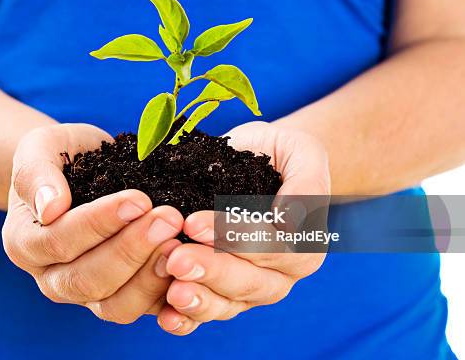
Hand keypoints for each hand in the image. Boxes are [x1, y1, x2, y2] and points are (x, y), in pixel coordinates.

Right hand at [2, 123, 183, 323]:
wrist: (80, 170)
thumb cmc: (60, 157)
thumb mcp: (40, 148)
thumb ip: (36, 174)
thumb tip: (50, 207)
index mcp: (25, 242)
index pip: (59, 241)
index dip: (100, 223)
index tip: (139, 200)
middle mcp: (52, 277)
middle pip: (88, 280)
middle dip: (131, 250)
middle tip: (169, 218)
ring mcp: (87, 293)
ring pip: (116, 305)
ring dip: (150, 276)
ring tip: (178, 243)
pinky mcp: (122, 297)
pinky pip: (144, 309)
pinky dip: (167, 295)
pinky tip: (188, 266)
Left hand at [155, 121, 330, 334]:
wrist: (258, 161)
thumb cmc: (279, 154)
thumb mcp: (301, 153)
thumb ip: (305, 184)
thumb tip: (289, 222)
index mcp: (303, 244)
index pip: (273, 248)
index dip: (234, 237)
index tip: (194, 224)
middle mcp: (279, 274)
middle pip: (249, 282)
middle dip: (211, 270)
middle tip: (176, 259)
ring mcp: (249, 288)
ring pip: (227, 304)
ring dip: (199, 300)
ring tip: (172, 291)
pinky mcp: (222, 294)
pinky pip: (208, 312)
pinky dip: (187, 318)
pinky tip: (166, 315)